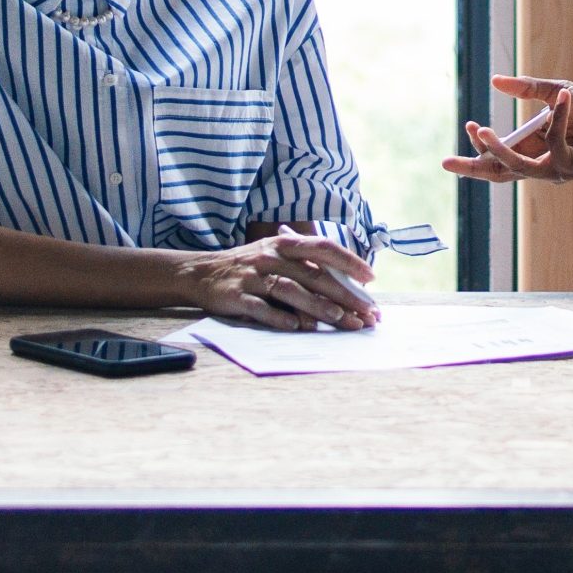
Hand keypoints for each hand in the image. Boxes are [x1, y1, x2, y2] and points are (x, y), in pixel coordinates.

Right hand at [179, 232, 380, 331]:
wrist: (201, 273)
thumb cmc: (250, 267)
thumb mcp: (276, 257)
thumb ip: (306, 267)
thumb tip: (346, 287)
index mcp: (285, 245)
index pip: (324, 248)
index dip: (349, 261)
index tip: (371, 278)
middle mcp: (270, 257)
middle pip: (313, 275)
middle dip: (343, 295)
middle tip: (366, 312)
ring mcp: (253, 276)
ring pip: (291, 290)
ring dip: (317, 306)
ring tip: (339, 319)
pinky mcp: (236, 296)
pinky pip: (261, 308)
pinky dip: (279, 318)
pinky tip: (297, 328)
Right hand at [442, 74, 572, 182]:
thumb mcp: (559, 91)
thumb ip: (529, 88)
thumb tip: (495, 81)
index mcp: (533, 147)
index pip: (499, 157)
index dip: (479, 149)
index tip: (468, 127)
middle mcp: (541, 162)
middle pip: (500, 172)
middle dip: (473, 168)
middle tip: (446, 163)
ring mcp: (556, 168)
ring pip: (518, 167)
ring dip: (497, 150)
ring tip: (482, 130)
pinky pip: (556, 145)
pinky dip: (558, 120)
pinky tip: (563, 98)